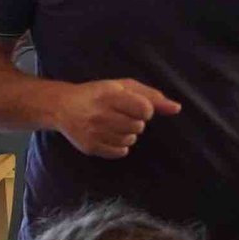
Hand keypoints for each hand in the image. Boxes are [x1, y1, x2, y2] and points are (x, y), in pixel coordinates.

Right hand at [56, 78, 181, 158]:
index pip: (145, 110)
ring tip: (113, 124)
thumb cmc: (97, 94)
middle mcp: (100, 114)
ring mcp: (94, 133)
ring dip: (127, 133)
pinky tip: (109, 135)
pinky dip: (120, 145)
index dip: (145, 110)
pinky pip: (120, 152)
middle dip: (134, 121)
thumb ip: (151, 96)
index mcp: (109, 95)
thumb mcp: (122, 87)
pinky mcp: (90, 147)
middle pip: (138, 126)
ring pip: (130, 140)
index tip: (135, 107)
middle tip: (120, 115)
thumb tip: (176, 108)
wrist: (62, 107)